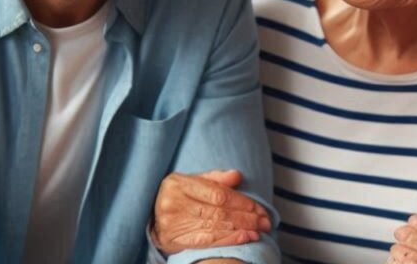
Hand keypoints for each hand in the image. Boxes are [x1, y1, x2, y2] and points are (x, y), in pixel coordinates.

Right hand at [152, 170, 271, 254]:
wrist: (150, 216)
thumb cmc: (177, 196)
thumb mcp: (191, 181)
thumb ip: (215, 178)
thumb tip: (237, 176)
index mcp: (178, 183)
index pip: (217, 194)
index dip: (241, 202)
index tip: (259, 207)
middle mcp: (173, 203)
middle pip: (219, 212)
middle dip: (246, 217)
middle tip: (266, 221)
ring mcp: (173, 224)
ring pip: (215, 227)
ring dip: (242, 229)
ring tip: (260, 230)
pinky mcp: (175, 240)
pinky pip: (208, 241)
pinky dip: (230, 239)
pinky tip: (245, 238)